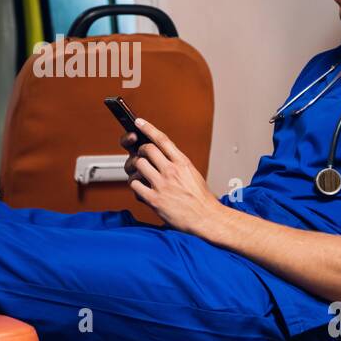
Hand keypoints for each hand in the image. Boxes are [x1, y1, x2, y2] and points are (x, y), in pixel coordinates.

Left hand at [123, 118, 222, 233]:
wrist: (207, 219)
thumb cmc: (201, 199)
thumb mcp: (192, 174)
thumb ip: (177, 164)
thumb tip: (160, 157)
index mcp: (183, 163)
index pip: (162, 140)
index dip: (148, 128)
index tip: (138, 122)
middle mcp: (171, 171)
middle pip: (146, 149)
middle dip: (141, 151)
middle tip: (142, 157)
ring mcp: (162, 185)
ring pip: (138, 165)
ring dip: (136, 168)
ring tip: (140, 174)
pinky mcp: (154, 200)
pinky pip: (134, 185)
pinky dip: (135, 185)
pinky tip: (141, 188)